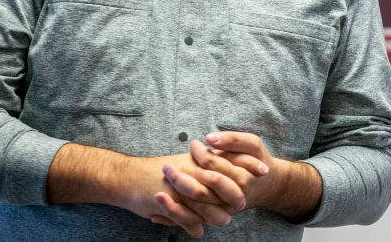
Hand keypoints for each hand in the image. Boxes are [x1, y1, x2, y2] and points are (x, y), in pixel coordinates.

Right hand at [46, 143, 237, 238]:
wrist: (125, 177)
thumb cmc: (155, 171)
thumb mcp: (182, 164)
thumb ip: (201, 165)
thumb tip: (222, 163)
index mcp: (196, 158)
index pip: (228, 157)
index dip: (247, 163)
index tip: (264, 168)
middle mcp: (190, 169)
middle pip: (221, 178)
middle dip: (236, 190)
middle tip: (246, 200)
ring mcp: (178, 186)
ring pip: (204, 201)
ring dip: (216, 213)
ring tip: (227, 221)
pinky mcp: (167, 201)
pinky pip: (184, 216)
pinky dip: (193, 225)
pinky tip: (199, 232)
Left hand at [160, 132, 321, 220]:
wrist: (267, 186)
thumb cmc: (258, 161)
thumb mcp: (253, 145)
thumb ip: (233, 140)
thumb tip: (210, 138)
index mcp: (241, 179)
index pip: (212, 166)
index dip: (198, 155)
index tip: (191, 145)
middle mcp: (232, 199)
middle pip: (201, 192)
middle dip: (180, 179)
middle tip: (166, 167)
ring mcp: (223, 211)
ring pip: (194, 212)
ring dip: (173, 205)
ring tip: (157, 192)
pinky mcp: (216, 218)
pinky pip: (193, 223)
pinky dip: (174, 219)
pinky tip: (156, 215)